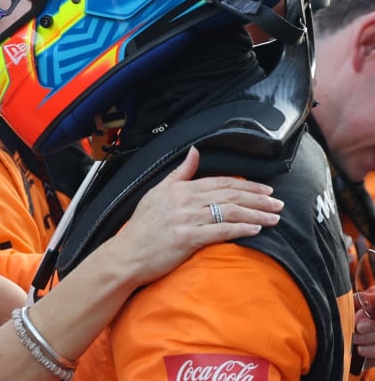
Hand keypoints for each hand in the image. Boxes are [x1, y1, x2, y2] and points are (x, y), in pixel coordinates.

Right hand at [113, 146, 281, 285]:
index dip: (246, 185)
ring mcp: (186, 219)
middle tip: (277, 204)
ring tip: (274, 218)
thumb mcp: (157, 192)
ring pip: (229, 212)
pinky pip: (220, 231)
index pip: (220, 182)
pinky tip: (256, 230)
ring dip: (256, 214)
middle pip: (230, 196)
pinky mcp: (187, 238)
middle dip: (257, 199)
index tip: (265, 190)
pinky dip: (240, 229)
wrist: (127, 254)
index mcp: (179, 188)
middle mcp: (184, 201)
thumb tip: (194, 151)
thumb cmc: (142, 227)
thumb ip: (179, 173)